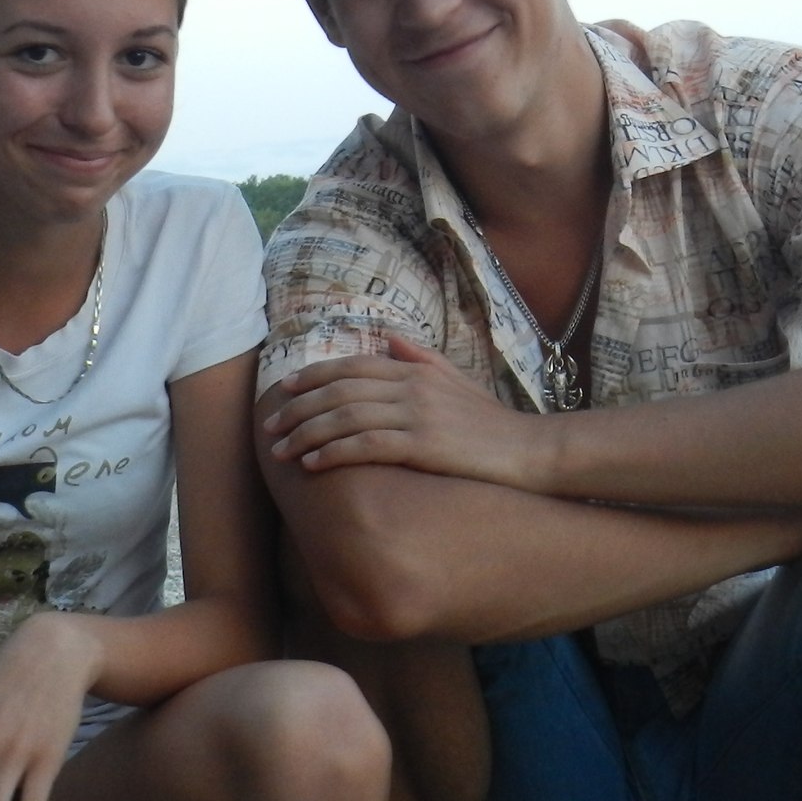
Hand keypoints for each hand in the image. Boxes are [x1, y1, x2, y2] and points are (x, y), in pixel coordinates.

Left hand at [262, 335, 548, 488]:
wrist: (530, 451)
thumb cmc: (492, 423)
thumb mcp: (457, 381)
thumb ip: (420, 357)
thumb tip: (388, 336)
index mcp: (417, 370)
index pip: (354, 365)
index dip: (315, 375)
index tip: (285, 389)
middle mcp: (412, 386)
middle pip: (340, 390)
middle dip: (299, 407)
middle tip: (271, 425)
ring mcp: (417, 415)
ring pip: (345, 417)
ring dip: (307, 434)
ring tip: (282, 451)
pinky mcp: (422, 445)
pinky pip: (366, 445)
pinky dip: (333, 453)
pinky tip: (312, 465)